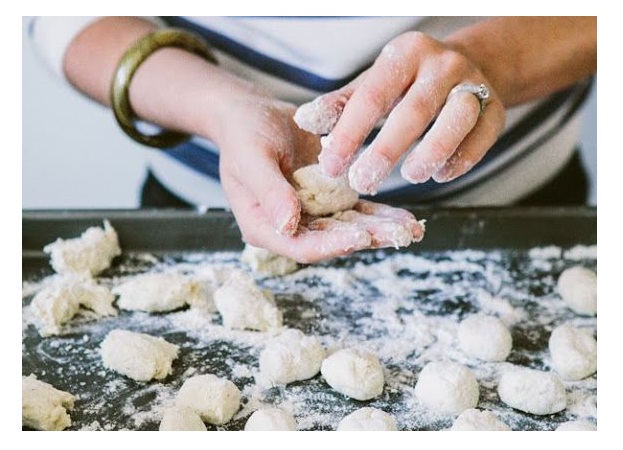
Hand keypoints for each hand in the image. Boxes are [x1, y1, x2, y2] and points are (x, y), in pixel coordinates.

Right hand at [215, 94, 424, 263]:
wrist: (252, 115)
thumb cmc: (244, 134)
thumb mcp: (252, 157)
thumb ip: (269, 191)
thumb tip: (287, 224)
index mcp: (263, 226)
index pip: (301, 245)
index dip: (332, 245)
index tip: (361, 237)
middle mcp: (289, 227)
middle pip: (331, 241)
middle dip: (367, 238)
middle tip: (400, 234)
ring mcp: (310, 215)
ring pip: (348, 229)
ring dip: (379, 230)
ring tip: (411, 230)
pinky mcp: (327, 200)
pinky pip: (356, 211)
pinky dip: (379, 214)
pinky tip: (403, 217)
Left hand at [297, 31, 505, 194]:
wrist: (466, 68)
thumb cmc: (406, 85)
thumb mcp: (371, 85)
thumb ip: (341, 104)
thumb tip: (305, 120)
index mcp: (404, 54)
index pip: (373, 95)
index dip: (350, 132)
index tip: (331, 165)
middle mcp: (442, 64)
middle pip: (415, 109)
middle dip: (386, 149)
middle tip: (363, 182)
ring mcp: (473, 84)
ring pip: (458, 118)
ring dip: (433, 151)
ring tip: (410, 176)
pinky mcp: (496, 109)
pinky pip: (483, 135)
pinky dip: (463, 158)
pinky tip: (440, 175)